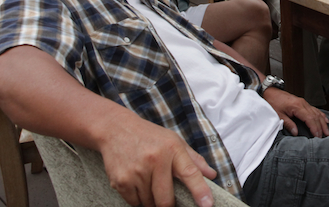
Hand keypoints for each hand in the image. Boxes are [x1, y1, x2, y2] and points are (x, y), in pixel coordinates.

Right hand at [98, 118, 215, 206]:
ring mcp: (136, 171)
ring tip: (147, 181)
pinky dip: (137, 198)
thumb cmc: (150, 136)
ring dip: (151, 200)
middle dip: (168, 205)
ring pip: (149, 203)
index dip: (200, 191)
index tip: (207, 205)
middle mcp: (155, 159)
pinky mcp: (121, 180)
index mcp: (172, 149)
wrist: (116, 129)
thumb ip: (194, 159)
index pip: (190, 173)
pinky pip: (133, 202)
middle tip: (167, 200)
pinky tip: (136, 181)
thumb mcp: (174, 141)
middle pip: (166, 199)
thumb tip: (212, 175)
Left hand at [262, 87, 328, 137]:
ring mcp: (304, 103)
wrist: (271, 92)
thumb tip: (296, 132)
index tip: (318, 136)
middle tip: (324, 136)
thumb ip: (288, 124)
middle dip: (321, 127)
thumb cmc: (274, 102)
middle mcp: (303, 104)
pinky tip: (325, 120)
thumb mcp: (278, 115)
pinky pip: (315, 109)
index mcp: (297, 106)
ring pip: (317, 112)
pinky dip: (321, 115)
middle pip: (315, 116)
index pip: (309, 118)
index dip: (314, 128)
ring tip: (327, 131)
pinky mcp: (303, 103)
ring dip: (322, 122)